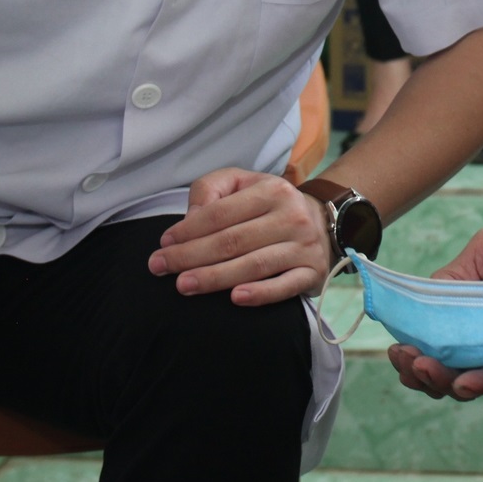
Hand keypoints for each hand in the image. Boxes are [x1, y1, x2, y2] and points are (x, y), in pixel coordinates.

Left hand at [150, 168, 331, 304]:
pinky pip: (285, 286)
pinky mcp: (312, 272)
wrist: (322, 221)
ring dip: (215, 277)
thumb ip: (211, 189)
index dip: (188, 229)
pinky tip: (235, 299)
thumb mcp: (242, 183)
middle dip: (191, 256)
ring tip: (184, 285)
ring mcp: (304, 246)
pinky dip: (260, 294)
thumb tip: (190, 218)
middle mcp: (291, 216)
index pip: (221, 213)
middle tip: (160, 268)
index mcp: (271, 190)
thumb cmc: (270, 204)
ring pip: (254, 265)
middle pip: (233, 241)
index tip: (163, 243)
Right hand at [388, 218, 482, 399]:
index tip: (398, 349)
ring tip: (426, 372)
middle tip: (407, 363)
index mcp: (469, 308)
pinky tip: (462, 383)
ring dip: (442, 380)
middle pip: (443, 366)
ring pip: (468, 379)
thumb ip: (452, 281)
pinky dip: (482, 382)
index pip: (430, 337)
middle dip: (419, 370)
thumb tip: (417, 310)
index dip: (411, 347)